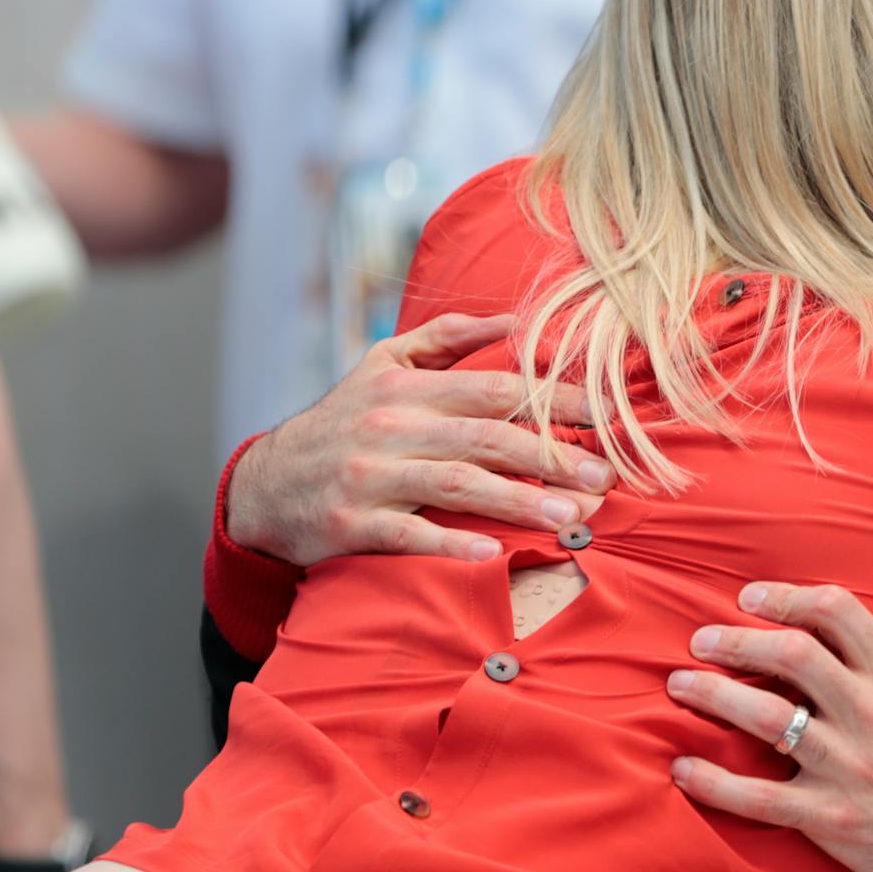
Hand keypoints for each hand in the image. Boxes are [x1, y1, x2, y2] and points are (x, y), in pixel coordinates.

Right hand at [227, 311, 611, 565]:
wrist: (264, 484)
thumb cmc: (343, 422)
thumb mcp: (383, 366)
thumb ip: (448, 339)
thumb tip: (515, 320)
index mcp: (409, 389)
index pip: (497, 389)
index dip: (556, 400)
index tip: (608, 414)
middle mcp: (392, 427)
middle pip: (486, 437)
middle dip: (552, 455)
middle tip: (604, 477)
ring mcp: (370, 476)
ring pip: (455, 485)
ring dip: (517, 501)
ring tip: (569, 517)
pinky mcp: (350, 522)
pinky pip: (408, 533)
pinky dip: (449, 542)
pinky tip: (492, 551)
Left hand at [667, 564, 872, 871]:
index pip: (835, 612)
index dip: (786, 596)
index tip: (751, 597)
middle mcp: (870, 715)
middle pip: (788, 656)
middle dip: (735, 641)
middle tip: (703, 640)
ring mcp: (846, 768)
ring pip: (763, 718)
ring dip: (712, 696)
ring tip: (679, 685)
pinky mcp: (828, 818)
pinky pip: (756, 797)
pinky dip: (713, 782)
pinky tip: (683, 766)